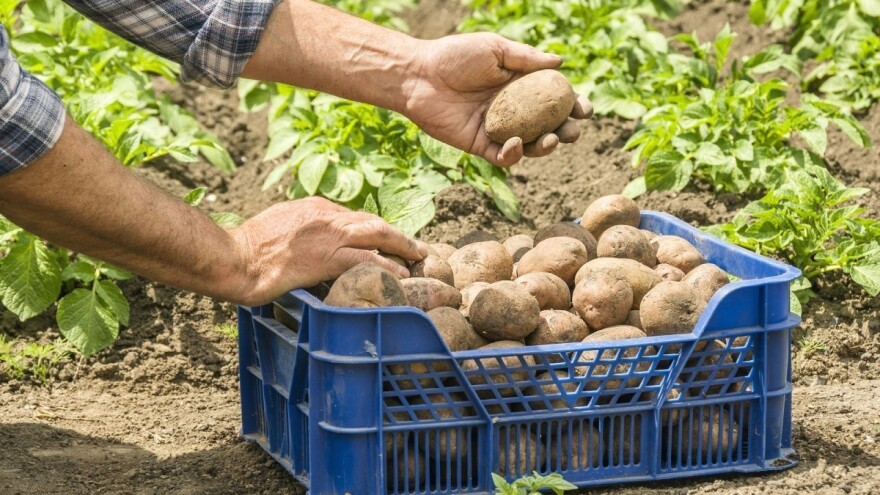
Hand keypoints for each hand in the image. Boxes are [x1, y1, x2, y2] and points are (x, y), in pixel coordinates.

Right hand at [230, 197, 427, 305]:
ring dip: (402, 245)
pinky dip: (388, 266)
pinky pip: (367, 260)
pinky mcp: (328, 257)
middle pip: (372, 221)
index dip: (373, 229)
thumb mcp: (276, 226)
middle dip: (396, 234)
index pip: (353, 216)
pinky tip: (402, 275)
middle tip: (416, 246)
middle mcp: (326, 216)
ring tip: (419, 256)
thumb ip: (298, 229)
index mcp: (314, 207)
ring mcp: (329, 235)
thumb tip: (307, 241)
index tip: (385, 240)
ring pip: (377, 235)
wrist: (234, 258)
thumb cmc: (247, 249)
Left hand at [404, 33, 592, 166]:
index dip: (572, 105)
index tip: (583, 109)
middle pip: (548, 126)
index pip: (554, 99)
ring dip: (545, 147)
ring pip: (530, 146)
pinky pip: (502, 157)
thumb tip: (560, 63)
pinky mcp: (480, 145)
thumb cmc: (455, 56)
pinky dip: (513, 154)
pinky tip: (516, 144)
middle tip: (572, 132)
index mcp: (520, 85)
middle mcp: (513, 110)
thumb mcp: (495, 49)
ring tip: (552, 140)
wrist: (419, 75)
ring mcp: (497, 129)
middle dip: (565, 132)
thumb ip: (526, 58)